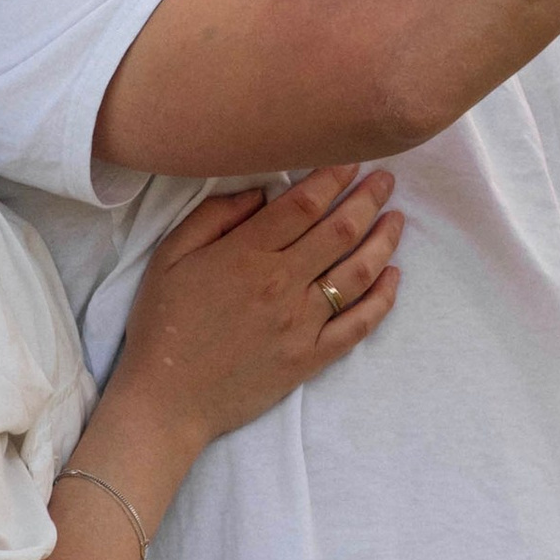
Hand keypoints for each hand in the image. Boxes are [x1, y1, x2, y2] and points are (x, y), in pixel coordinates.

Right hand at [107, 165, 403, 450]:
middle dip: (368, 198)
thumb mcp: (170, 257)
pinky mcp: (311, 358)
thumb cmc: (163, 324)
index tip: (352, 159)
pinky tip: (393, 276)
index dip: (334, 177)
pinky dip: (382, 298)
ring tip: (396, 219)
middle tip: (386, 179)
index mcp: (247, 255)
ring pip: (358, 272)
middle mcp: (282, 284)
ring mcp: (302, 323)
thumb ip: (214, 216)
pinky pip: (358, 325)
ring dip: (383, 241)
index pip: (305, 204)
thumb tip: (261, 192)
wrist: (166, 400)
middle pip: (340, 231)